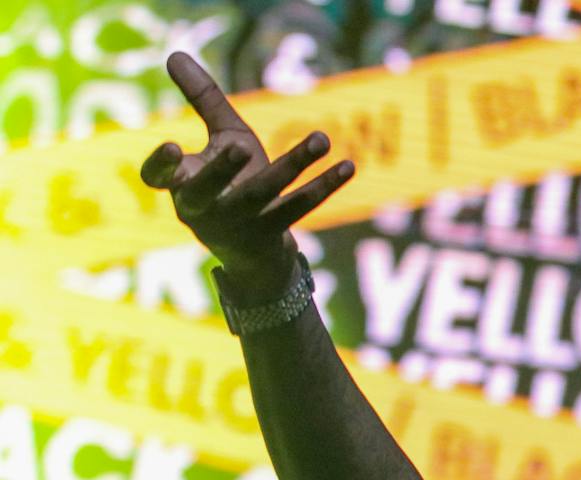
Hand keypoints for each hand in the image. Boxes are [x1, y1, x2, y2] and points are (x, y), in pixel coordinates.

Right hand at [139, 51, 354, 297]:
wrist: (251, 250)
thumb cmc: (229, 182)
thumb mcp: (219, 139)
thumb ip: (203, 100)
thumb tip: (174, 53)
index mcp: (183, 185)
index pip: (157, 178)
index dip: (160, 167)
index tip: (173, 148)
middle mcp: (206, 208)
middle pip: (208, 191)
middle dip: (222, 170)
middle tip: (241, 146)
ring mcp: (241, 223)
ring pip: (264, 194)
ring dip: (294, 164)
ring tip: (322, 138)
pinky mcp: (274, 232)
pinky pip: (300, 207)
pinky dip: (325, 185)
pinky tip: (348, 165)